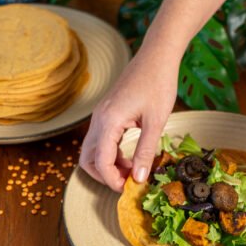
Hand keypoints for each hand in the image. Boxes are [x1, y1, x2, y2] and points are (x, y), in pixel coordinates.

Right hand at [79, 46, 178, 191]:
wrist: (156, 56)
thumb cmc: (158, 83)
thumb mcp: (155, 121)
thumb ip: (145, 151)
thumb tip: (140, 178)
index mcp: (108, 121)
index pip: (100, 162)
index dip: (112, 180)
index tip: (128, 188)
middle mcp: (99, 119)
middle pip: (87, 159)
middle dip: (103, 175)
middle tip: (125, 181)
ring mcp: (101, 116)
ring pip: (93, 151)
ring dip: (108, 165)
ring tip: (131, 170)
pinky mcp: (107, 114)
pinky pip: (102, 141)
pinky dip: (112, 153)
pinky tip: (130, 156)